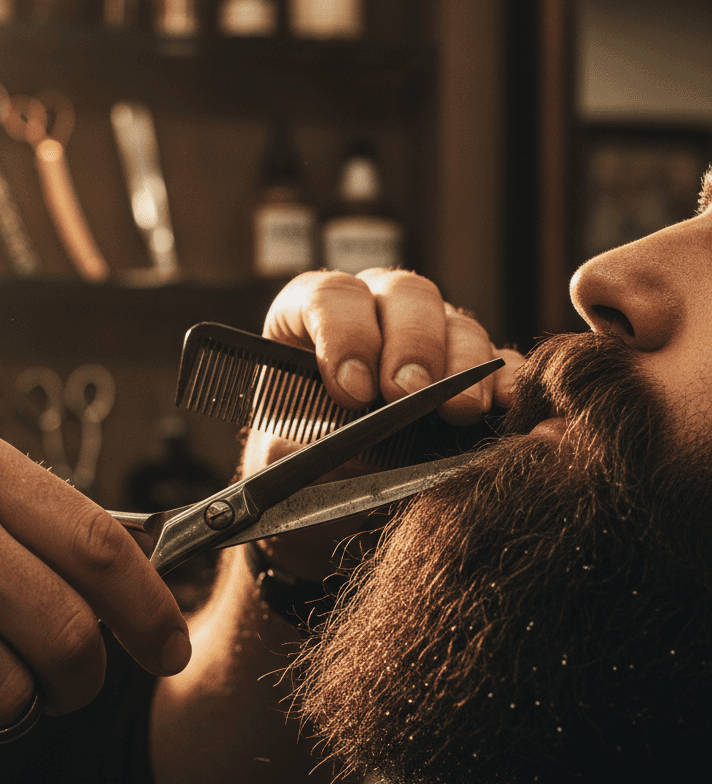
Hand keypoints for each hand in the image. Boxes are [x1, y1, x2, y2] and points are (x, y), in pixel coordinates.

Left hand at [242, 269, 525, 576]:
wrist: (323, 488)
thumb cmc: (296, 458)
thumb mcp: (276, 453)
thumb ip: (283, 449)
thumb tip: (299, 454)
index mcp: (314, 315)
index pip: (330, 296)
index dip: (344, 334)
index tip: (351, 389)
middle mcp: (377, 311)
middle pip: (406, 295)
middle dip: (411, 345)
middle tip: (408, 394)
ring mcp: (430, 335)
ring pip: (456, 323)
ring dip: (462, 365)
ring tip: (461, 410)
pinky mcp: (472, 370)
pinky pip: (500, 362)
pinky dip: (507, 381)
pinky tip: (508, 405)